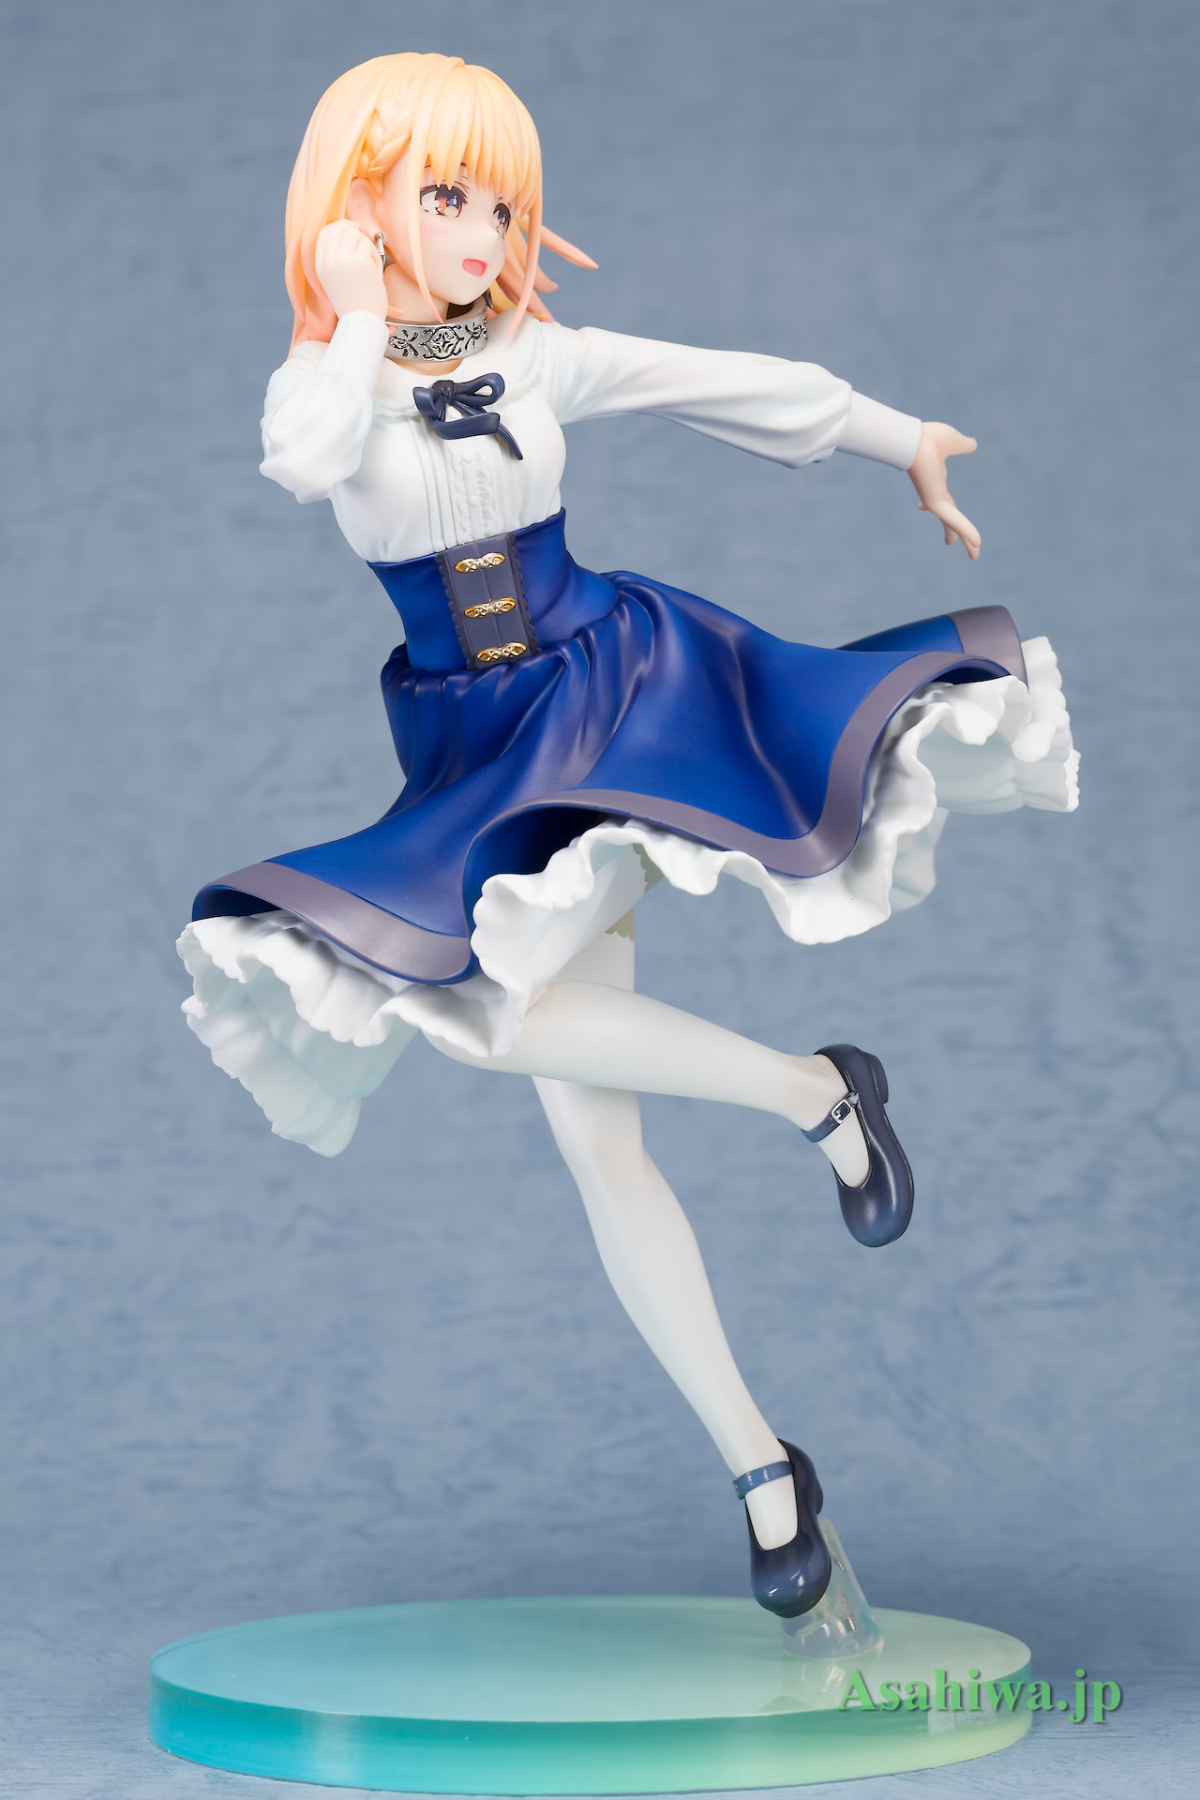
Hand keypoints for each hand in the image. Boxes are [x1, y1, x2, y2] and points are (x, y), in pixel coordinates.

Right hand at [314, 220, 387, 322]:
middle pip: (339, 228)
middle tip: (366, 234)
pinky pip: (369, 247)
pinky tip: (376, 275)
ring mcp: (341, 260)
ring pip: (355, 235)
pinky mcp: (358, 262)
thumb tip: (348, 228)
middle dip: (355, 229)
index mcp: (320, 266)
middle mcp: (327, 261)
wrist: (362, 323)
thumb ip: (337, 258)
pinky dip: (376, 259)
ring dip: (367, 246)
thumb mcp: (338, 280)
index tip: (353, 228)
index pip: (325, 233)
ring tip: (372, 265)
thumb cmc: (355, 304)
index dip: (340, 226)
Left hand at [907, 422, 980, 559]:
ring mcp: (934, 500)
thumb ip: (964, 445)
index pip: (943, 500)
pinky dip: (966, 531)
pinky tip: (977, 543)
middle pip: (947, 517)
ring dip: (966, 539)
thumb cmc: (927, 438)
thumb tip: (973, 444)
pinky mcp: (935, 503)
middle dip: (951, 531)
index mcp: (937, 481)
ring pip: (953, 524)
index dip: (939, 506)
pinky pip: (954, 520)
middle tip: (951, 543)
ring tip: (975, 555)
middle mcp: (934, 493)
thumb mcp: (953, 442)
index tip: (921, 509)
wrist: (913, 439)